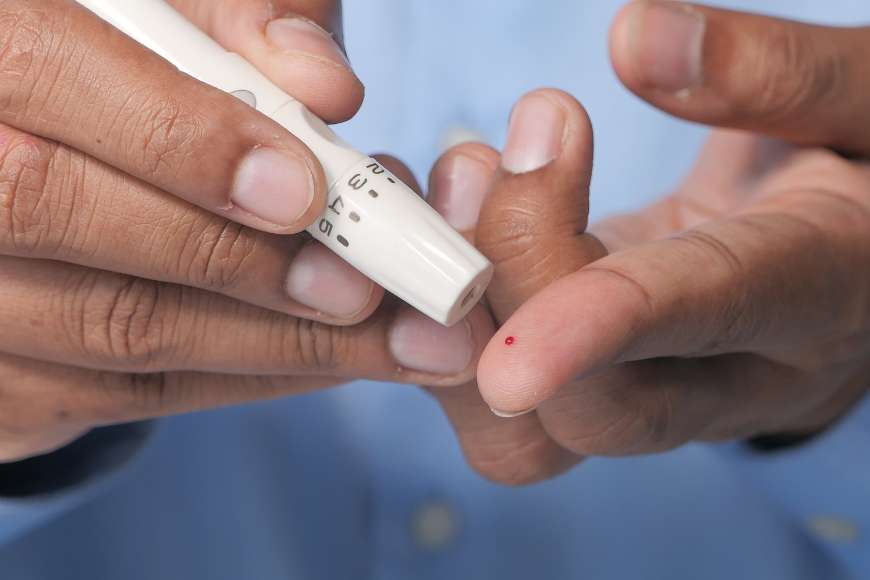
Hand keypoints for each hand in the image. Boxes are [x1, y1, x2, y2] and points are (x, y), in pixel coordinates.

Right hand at [0, 1, 494, 461]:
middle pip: (70, 225)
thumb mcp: (168, 5)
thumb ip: (240, 21)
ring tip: (383, 334)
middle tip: (367, 287)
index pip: (49, 80)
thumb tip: (328, 87)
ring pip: (108, 330)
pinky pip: (123, 397)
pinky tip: (321, 357)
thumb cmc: (120, 62)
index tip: (306, 192)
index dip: (183, 144)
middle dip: (239, 263)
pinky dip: (240, 379)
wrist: (40, 146)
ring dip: (268, 342)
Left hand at [427, 86, 869, 481]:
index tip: (510, 356)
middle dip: (502, 300)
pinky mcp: (598, 367)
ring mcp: (652, 382)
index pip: (699, 319)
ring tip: (458, 182)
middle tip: (478, 161)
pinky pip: (499, 386)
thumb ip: (774, 71)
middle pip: (594, 413)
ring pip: (529, 437)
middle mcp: (727, 371)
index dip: (598, 332)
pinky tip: (448, 220)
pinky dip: (445, 318)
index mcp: (816, 292)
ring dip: (449, 329)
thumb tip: (636, 41)